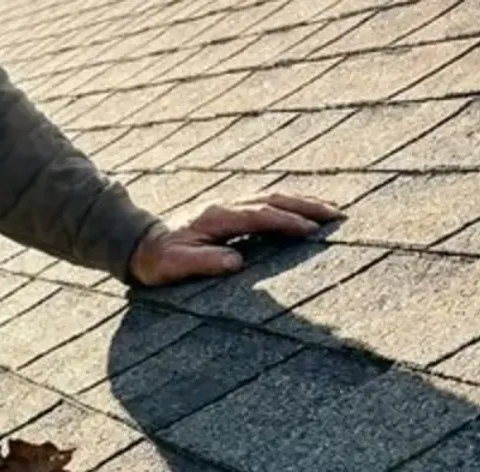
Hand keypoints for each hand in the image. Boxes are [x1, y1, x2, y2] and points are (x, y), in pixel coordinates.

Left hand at [128, 192, 344, 286]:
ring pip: (273, 198)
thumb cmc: (159, 260)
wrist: (142, 246)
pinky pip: (267, 204)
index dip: (286, 222)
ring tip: (331, 212)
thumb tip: (237, 262)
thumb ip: (205, 262)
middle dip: (306, 206)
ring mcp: (229, 206)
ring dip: (302, 203)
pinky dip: (289, 205)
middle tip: (337, 216)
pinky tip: (305, 212)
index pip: (259, 216)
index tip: (311, 230)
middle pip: (273, 199)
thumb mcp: (176, 265)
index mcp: (216, 217)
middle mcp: (225, 206)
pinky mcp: (231, 212)